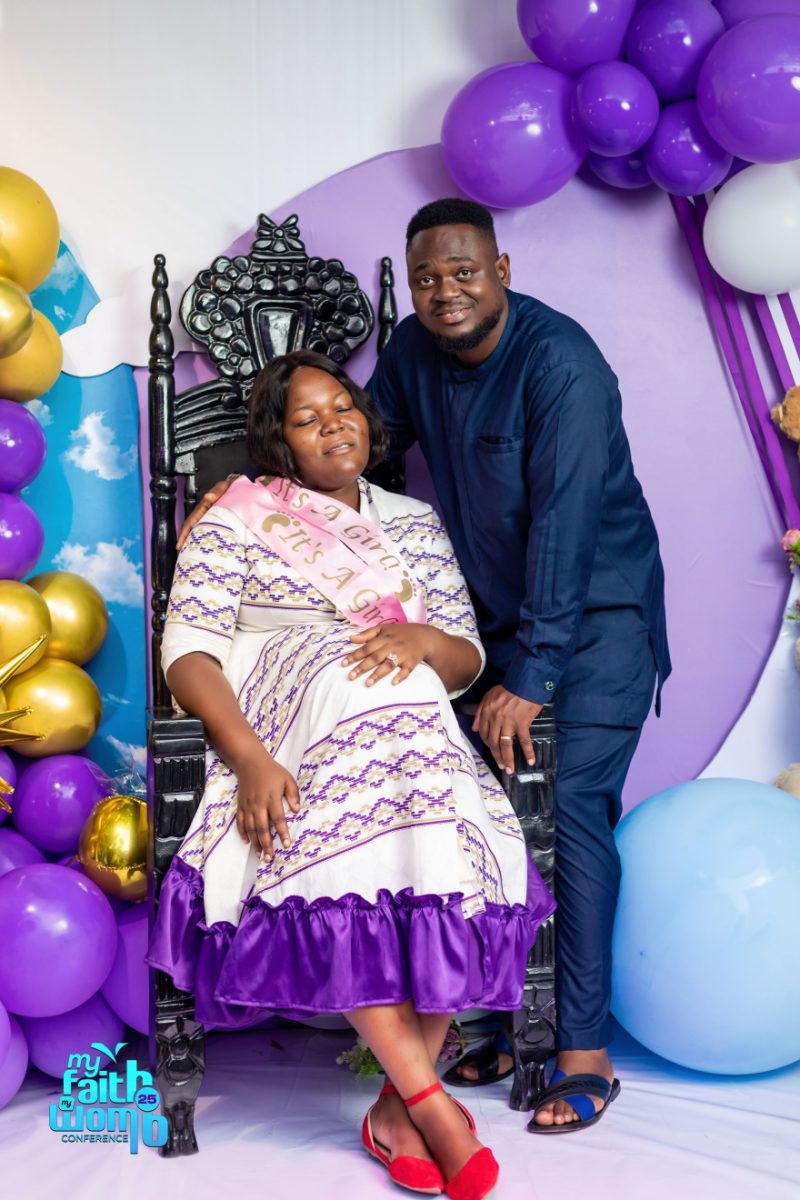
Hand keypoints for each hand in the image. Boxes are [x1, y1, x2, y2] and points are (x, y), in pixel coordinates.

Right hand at [177, 477, 234, 550]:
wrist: (235, 486)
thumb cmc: (228, 487)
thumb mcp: (223, 486)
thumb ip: (217, 491)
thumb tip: (208, 497)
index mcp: (203, 506)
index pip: (191, 521)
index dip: (184, 533)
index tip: (180, 544)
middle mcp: (203, 512)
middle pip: (190, 527)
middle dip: (184, 540)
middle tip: (182, 553)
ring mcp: (207, 515)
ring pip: (196, 529)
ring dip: (191, 540)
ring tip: (188, 552)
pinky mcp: (214, 518)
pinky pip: (205, 528)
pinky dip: (200, 537)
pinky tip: (201, 545)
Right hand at [232, 746, 299, 861]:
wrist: (250, 762)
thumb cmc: (272, 771)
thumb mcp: (287, 779)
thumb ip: (293, 794)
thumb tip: (296, 810)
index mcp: (272, 798)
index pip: (278, 819)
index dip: (282, 833)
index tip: (286, 844)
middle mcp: (259, 805)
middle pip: (262, 828)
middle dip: (266, 844)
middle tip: (270, 858)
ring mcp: (248, 806)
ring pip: (250, 828)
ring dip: (255, 843)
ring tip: (260, 855)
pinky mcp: (240, 805)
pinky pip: (240, 822)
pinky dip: (242, 833)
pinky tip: (247, 842)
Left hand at [341, 622, 436, 686]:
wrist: (424, 636)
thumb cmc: (400, 633)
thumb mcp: (383, 629)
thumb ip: (366, 634)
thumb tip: (350, 638)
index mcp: (384, 637)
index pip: (367, 647)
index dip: (355, 656)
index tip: (343, 664)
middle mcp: (392, 646)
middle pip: (375, 657)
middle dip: (363, 667)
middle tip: (351, 677)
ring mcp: (402, 654)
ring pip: (389, 665)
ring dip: (378, 674)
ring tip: (368, 683)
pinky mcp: (412, 662)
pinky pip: (406, 670)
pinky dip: (401, 676)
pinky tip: (393, 683)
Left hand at [473, 685, 541, 775]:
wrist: (525, 682)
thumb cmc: (508, 688)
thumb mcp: (488, 696)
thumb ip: (479, 711)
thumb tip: (474, 728)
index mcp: (487, 712)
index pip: (483, 733)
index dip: (487, 744)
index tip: (492, 751)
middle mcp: (495, 719)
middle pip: (493, 742)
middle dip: (497, 756)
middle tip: (501, 766)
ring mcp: (509, 722)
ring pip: (506, 745)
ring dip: (508, 759)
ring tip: (510, 769)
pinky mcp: (522, 723)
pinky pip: (524, 740)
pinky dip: (528, 751)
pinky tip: (531, 760)